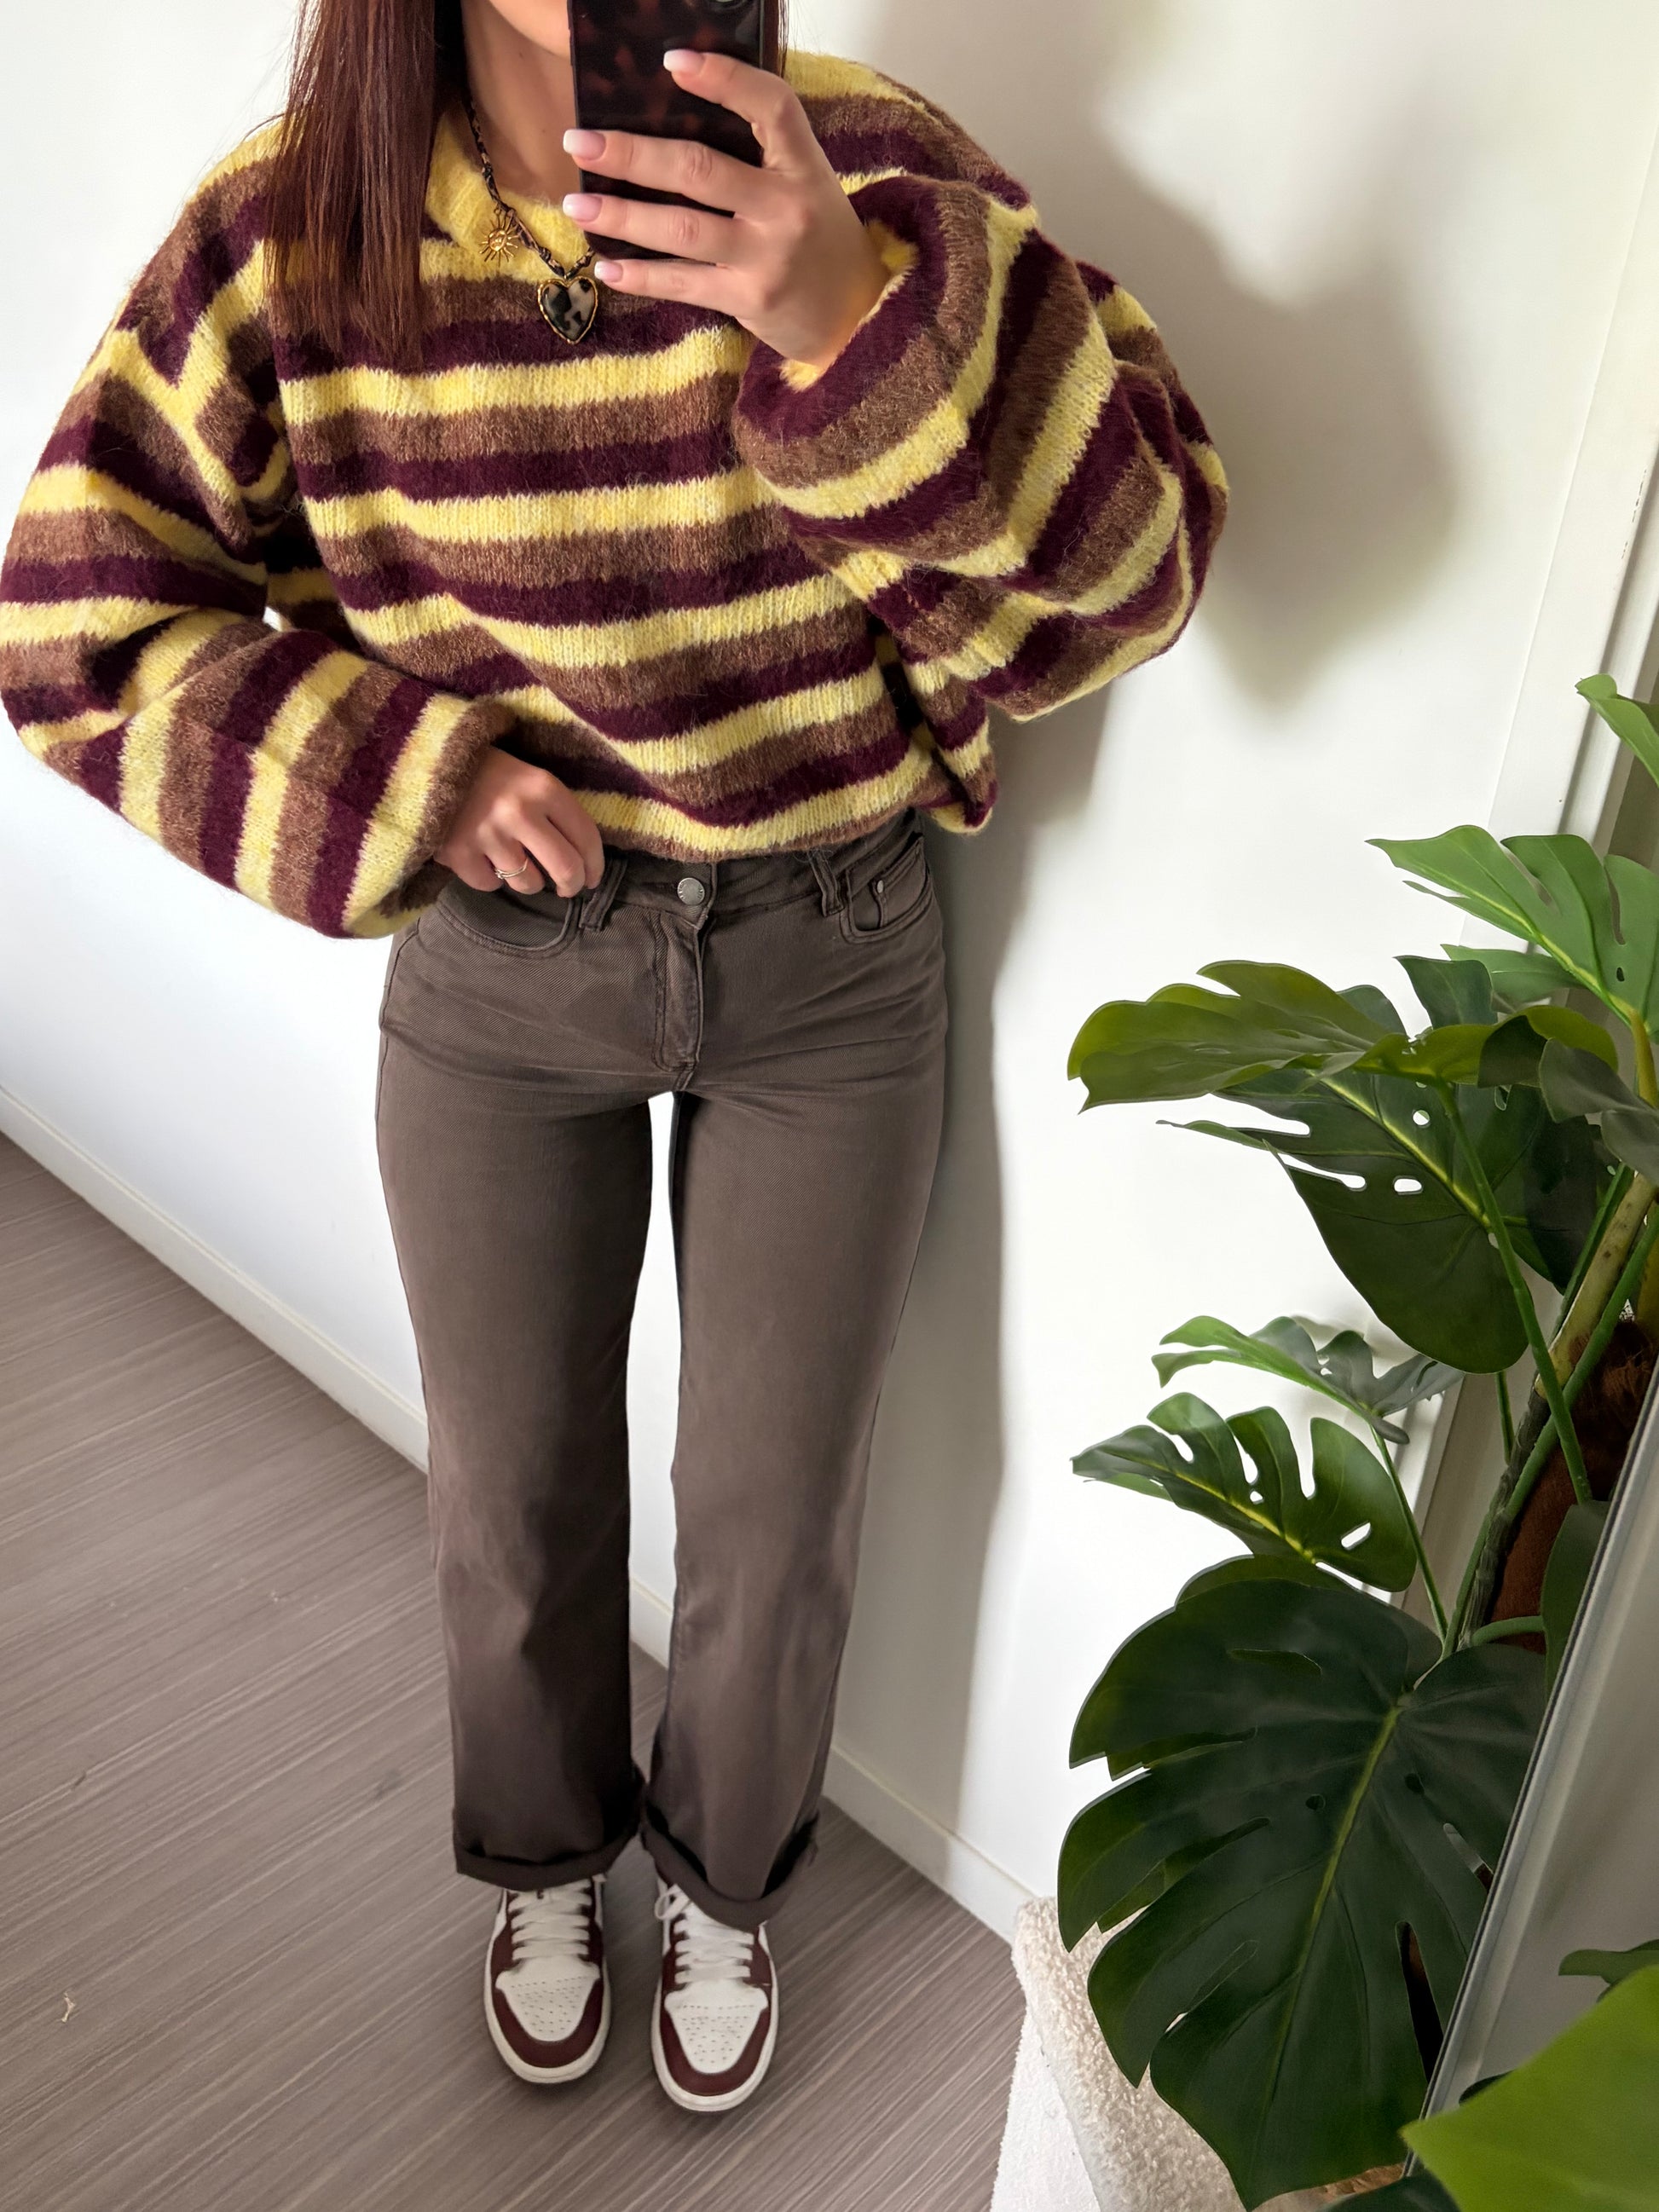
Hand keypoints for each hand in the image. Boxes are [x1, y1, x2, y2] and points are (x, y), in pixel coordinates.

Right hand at [436, 744, 604, 896]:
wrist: (426, 764)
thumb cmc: (486, 773)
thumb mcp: (528, 779)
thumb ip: (554, 811)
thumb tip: (580, 858)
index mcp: (544, 788)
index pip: (586, 837)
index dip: (595, 865)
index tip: (593, 878)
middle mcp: (520, 812)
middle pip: (565, 868)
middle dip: (572, 885)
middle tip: (568, 889)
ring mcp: (488, 835)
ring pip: (528, 883)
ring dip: (528, 880)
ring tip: (515, 861)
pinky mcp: (460, 853)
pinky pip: (490, 885)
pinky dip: (490, 877)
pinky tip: (482, 857)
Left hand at [561, 49, 889, 370]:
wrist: (857, 317)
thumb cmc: (820, 241)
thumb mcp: (807, 185)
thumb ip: (759, 157)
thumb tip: (674, 124)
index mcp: (804, 167)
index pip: (770, 107)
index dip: (724, 80)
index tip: (672, 61)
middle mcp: (786, 209)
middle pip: (700, 170)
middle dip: (633, 155)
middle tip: (580, 144)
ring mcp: (766, 257)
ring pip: (681, 229)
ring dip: (623, 216)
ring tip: (576, 207)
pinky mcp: (749, 299)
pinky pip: (684, 283)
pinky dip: (642, 276)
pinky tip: (607, 266)